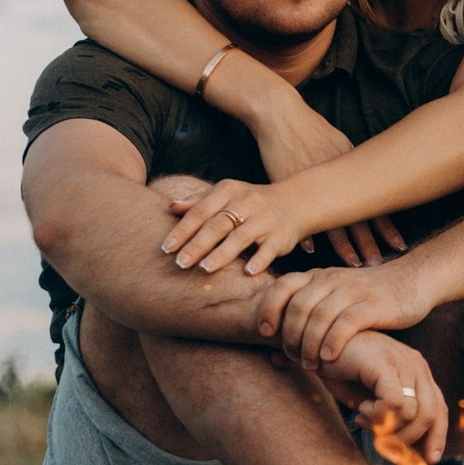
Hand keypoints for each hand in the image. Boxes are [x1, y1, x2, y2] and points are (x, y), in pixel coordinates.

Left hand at [161, 178, 306, 275]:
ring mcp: (265, 219)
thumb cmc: (251, 203)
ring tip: (205, 269)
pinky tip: (247, 273)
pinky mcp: (281, 235)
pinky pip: (269, 249)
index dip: (183, 229)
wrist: (296, 201)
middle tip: (180, 263)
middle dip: (198, 244)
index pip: (201, 211)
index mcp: (228, 191)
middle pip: (218, 224)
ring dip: (222, 254)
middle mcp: (247, 202)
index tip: (166, 248)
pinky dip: (259, 260)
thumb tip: (171, 208)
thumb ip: (200, 203)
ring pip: (241, 237)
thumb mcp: (226, 196)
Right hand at [249, 94, 407, 266]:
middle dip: (370, 243)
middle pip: (358, 219)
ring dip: (344, 246)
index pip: (375, 204)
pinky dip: (307, 234)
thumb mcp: (339, 143)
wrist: (281, 115)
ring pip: (333, 223)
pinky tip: (313, 252)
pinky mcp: (290, 188)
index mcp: (350, 171)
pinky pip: (300, 217)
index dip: (387, 227)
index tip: (400, 245)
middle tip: (380, 263)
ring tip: (354, 263)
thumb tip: (368, 179)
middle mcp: (336, 181)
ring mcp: (313, 186)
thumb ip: (352, 165)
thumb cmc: (312, 128)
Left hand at [255, 261, 433, 369]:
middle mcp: (332, 279)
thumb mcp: (336, 295)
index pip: (283, 286)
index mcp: (319, 276)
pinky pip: (346, 323)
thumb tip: (280, 344)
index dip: (268, 308)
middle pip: (298, 305)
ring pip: (319, 315)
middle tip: (291, 356)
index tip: (265, 332)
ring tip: (310, 364)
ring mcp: (353, 291)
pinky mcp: (373, 305)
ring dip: (309, 343)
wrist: (412, 280)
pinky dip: (333, 342)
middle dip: (289, 334)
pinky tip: (329, 358)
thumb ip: (312, 310)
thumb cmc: (368, 297)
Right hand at [317, 333, 447, 462]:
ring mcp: (403, 361)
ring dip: (385, 426)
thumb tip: (407, 452)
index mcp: (417, 372)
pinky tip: (359, 410)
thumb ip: (390, 419)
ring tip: (362, 417)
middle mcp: (416, 365)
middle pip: (431, 415)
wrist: (315, 343)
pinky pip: (394, 403)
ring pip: (412, 412)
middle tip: (381, 446)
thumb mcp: (370, 399)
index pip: (439, 409)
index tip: (427, 461)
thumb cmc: (341, 372)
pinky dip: (376, 415)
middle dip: (408, 440)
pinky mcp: (385, 363)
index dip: (436, 437)